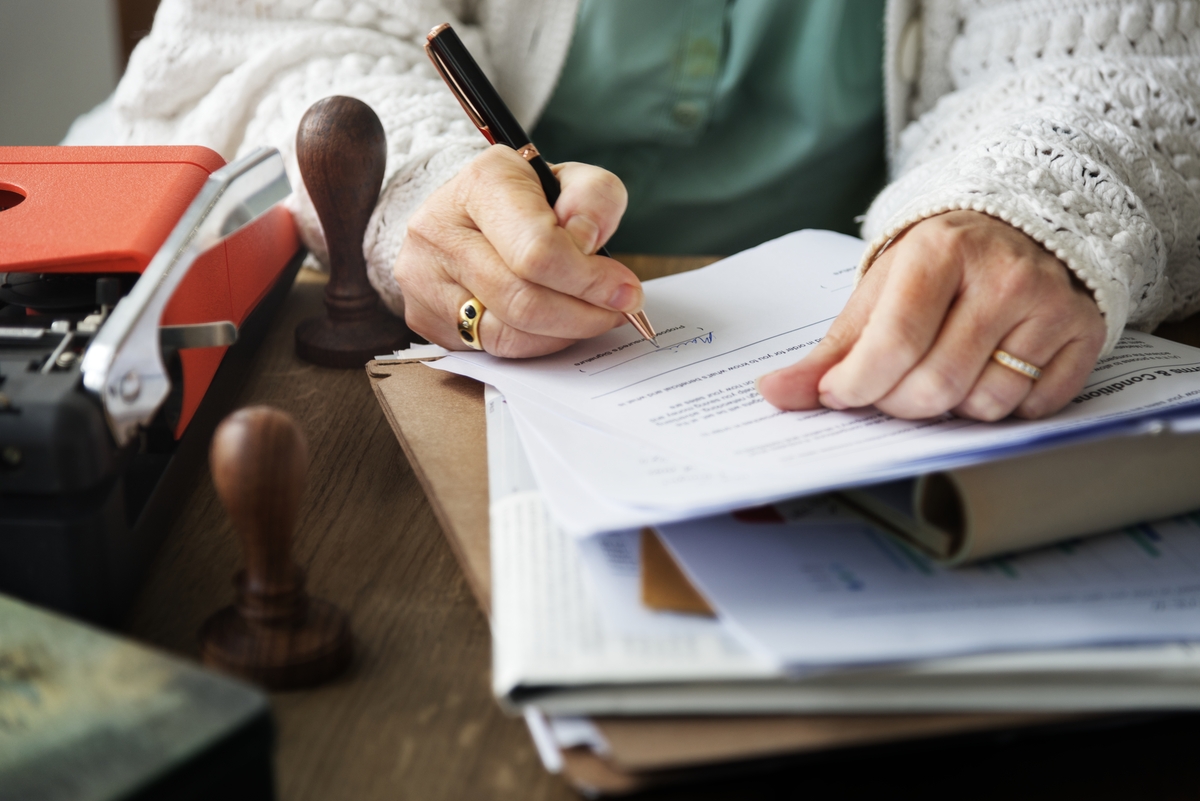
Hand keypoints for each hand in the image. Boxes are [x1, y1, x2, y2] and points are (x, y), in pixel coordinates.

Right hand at [395, 146, 639, 356]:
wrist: (464, 214)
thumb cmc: (525, 200)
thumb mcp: (568, 181)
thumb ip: (593, 198)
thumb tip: (588, 241)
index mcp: (481, 183)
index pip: (538, 250)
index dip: (589, 279)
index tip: (626, 290)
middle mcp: (440, 229)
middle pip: (524, 300)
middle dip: (584, 313)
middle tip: (617, 311)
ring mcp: (424, 278)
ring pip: (509, 333)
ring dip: (565, 333)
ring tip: (591, 316)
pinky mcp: (425, 317)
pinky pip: (493, 349)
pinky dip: (536, 343)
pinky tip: (556, 326)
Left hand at [757, 211, 1106, 420]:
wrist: (1017, 227)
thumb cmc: (936, 268)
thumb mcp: (877, 294)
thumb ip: (828, 352)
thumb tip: (774, 395)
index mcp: (939, 253)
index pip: (892, 345)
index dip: (857, 386)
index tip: (842, 393)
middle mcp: (1003, 274)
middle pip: (935, 385)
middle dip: (900, 404)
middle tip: (895, 387)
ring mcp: (1050, 303)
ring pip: (985, 404)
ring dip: (954, 407)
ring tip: (948, 368)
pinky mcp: (1085, 331)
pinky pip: (1033, 408)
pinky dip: (1003, 406)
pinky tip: (992, 369)